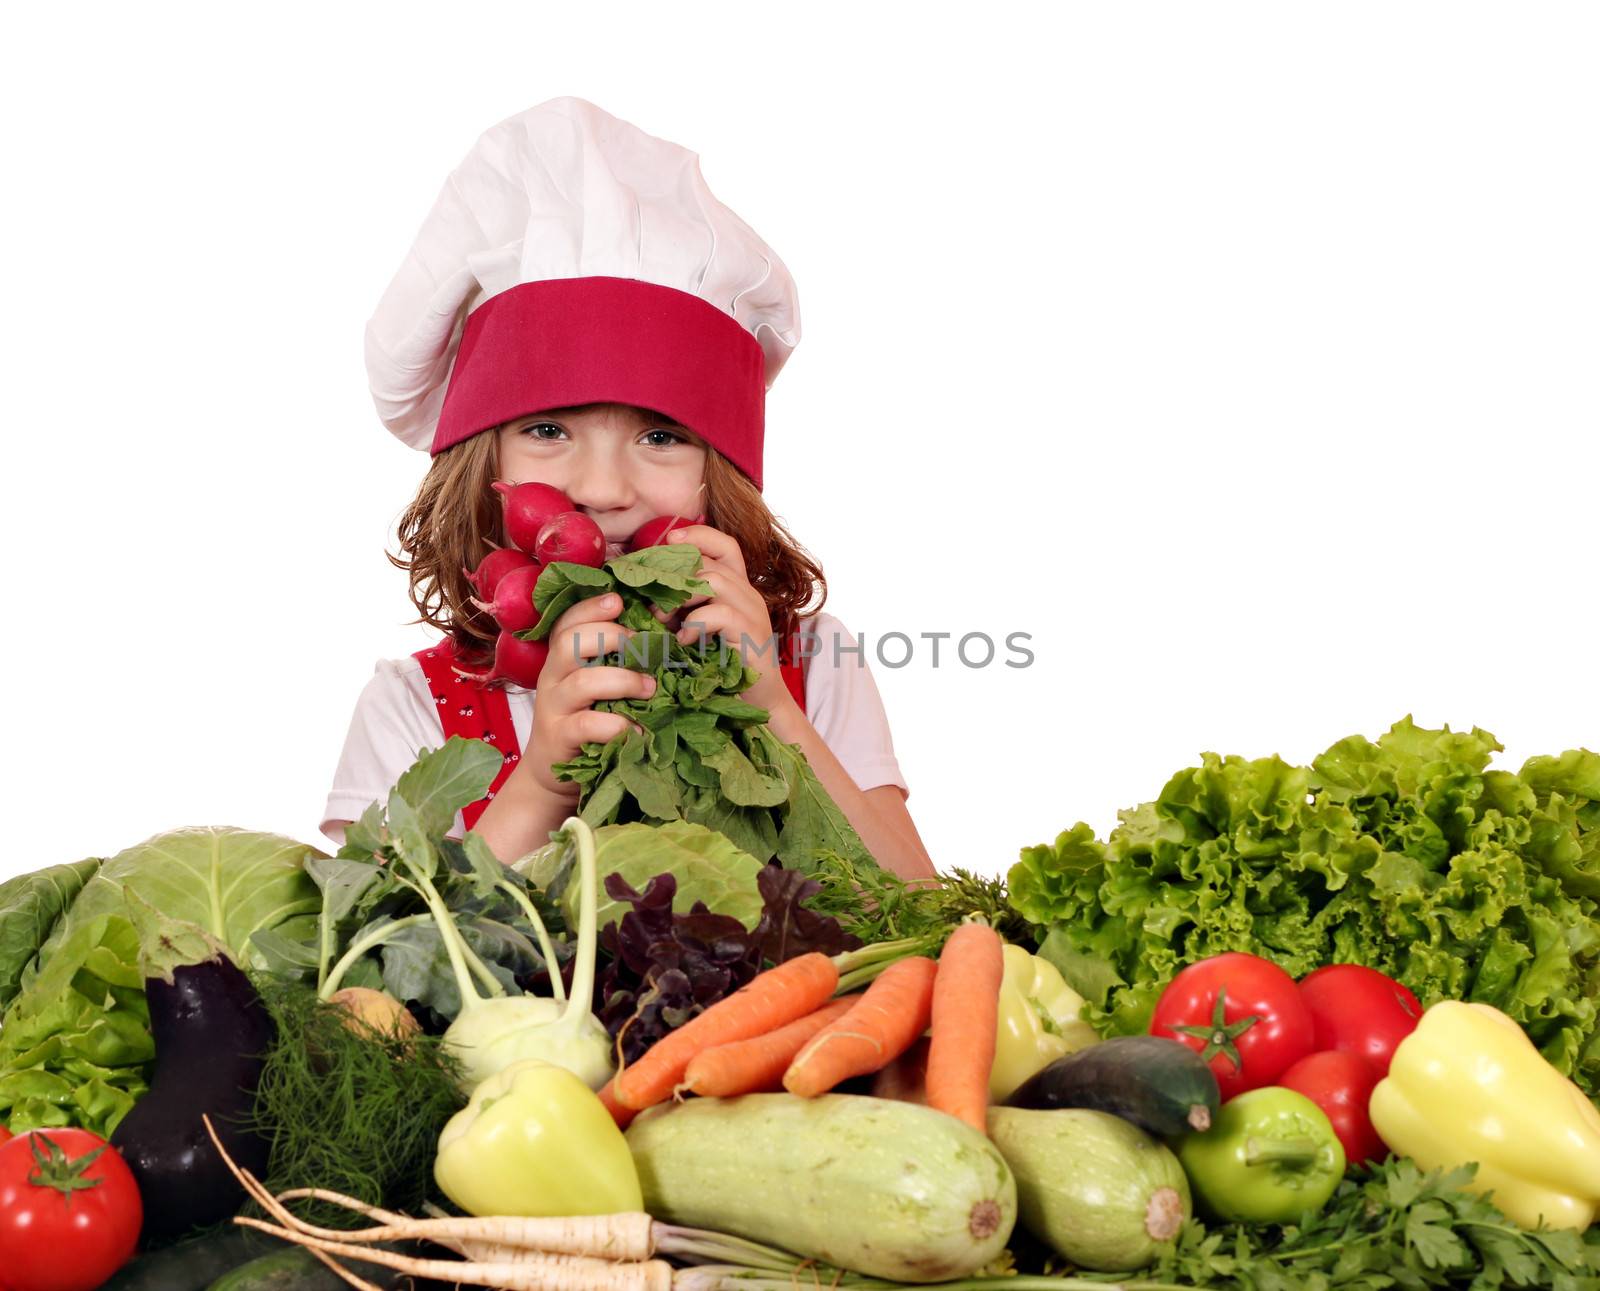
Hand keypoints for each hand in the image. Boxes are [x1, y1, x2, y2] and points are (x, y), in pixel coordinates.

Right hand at [521, 592, 656, 796]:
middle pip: (570, 642)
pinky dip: (617, 725)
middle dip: (612, 638)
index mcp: (561, 657)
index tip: (619, 602)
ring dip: (623, 681)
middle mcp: (552, 676)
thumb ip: (616, 658)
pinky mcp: (560, 737)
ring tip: (651, 689)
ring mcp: (553, 707)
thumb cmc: (586, 716)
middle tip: (647, 650)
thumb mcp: (595, 683)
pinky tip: (638, 730)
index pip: (568, 622)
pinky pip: (587, 724)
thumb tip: (660, 630)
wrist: (554, 770)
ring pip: (583, 682)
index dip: (591, 607)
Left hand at [665, 524, 791, 714]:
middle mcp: (748, 594)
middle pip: (709, 561)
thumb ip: (686, 609)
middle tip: (648, 593)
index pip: (724, 545)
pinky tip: (683, 640)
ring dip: (680, 597)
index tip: (668, 539)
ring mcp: (752, 613)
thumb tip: (647, 596)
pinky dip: (695, 623)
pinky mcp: (752, 635)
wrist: (760, 702)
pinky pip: (720, 613)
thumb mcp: (702, 630)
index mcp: (738, 589)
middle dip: (672, 573)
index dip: (698, 535)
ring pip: (714, 581)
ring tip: (661, 618)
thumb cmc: (725, 667)